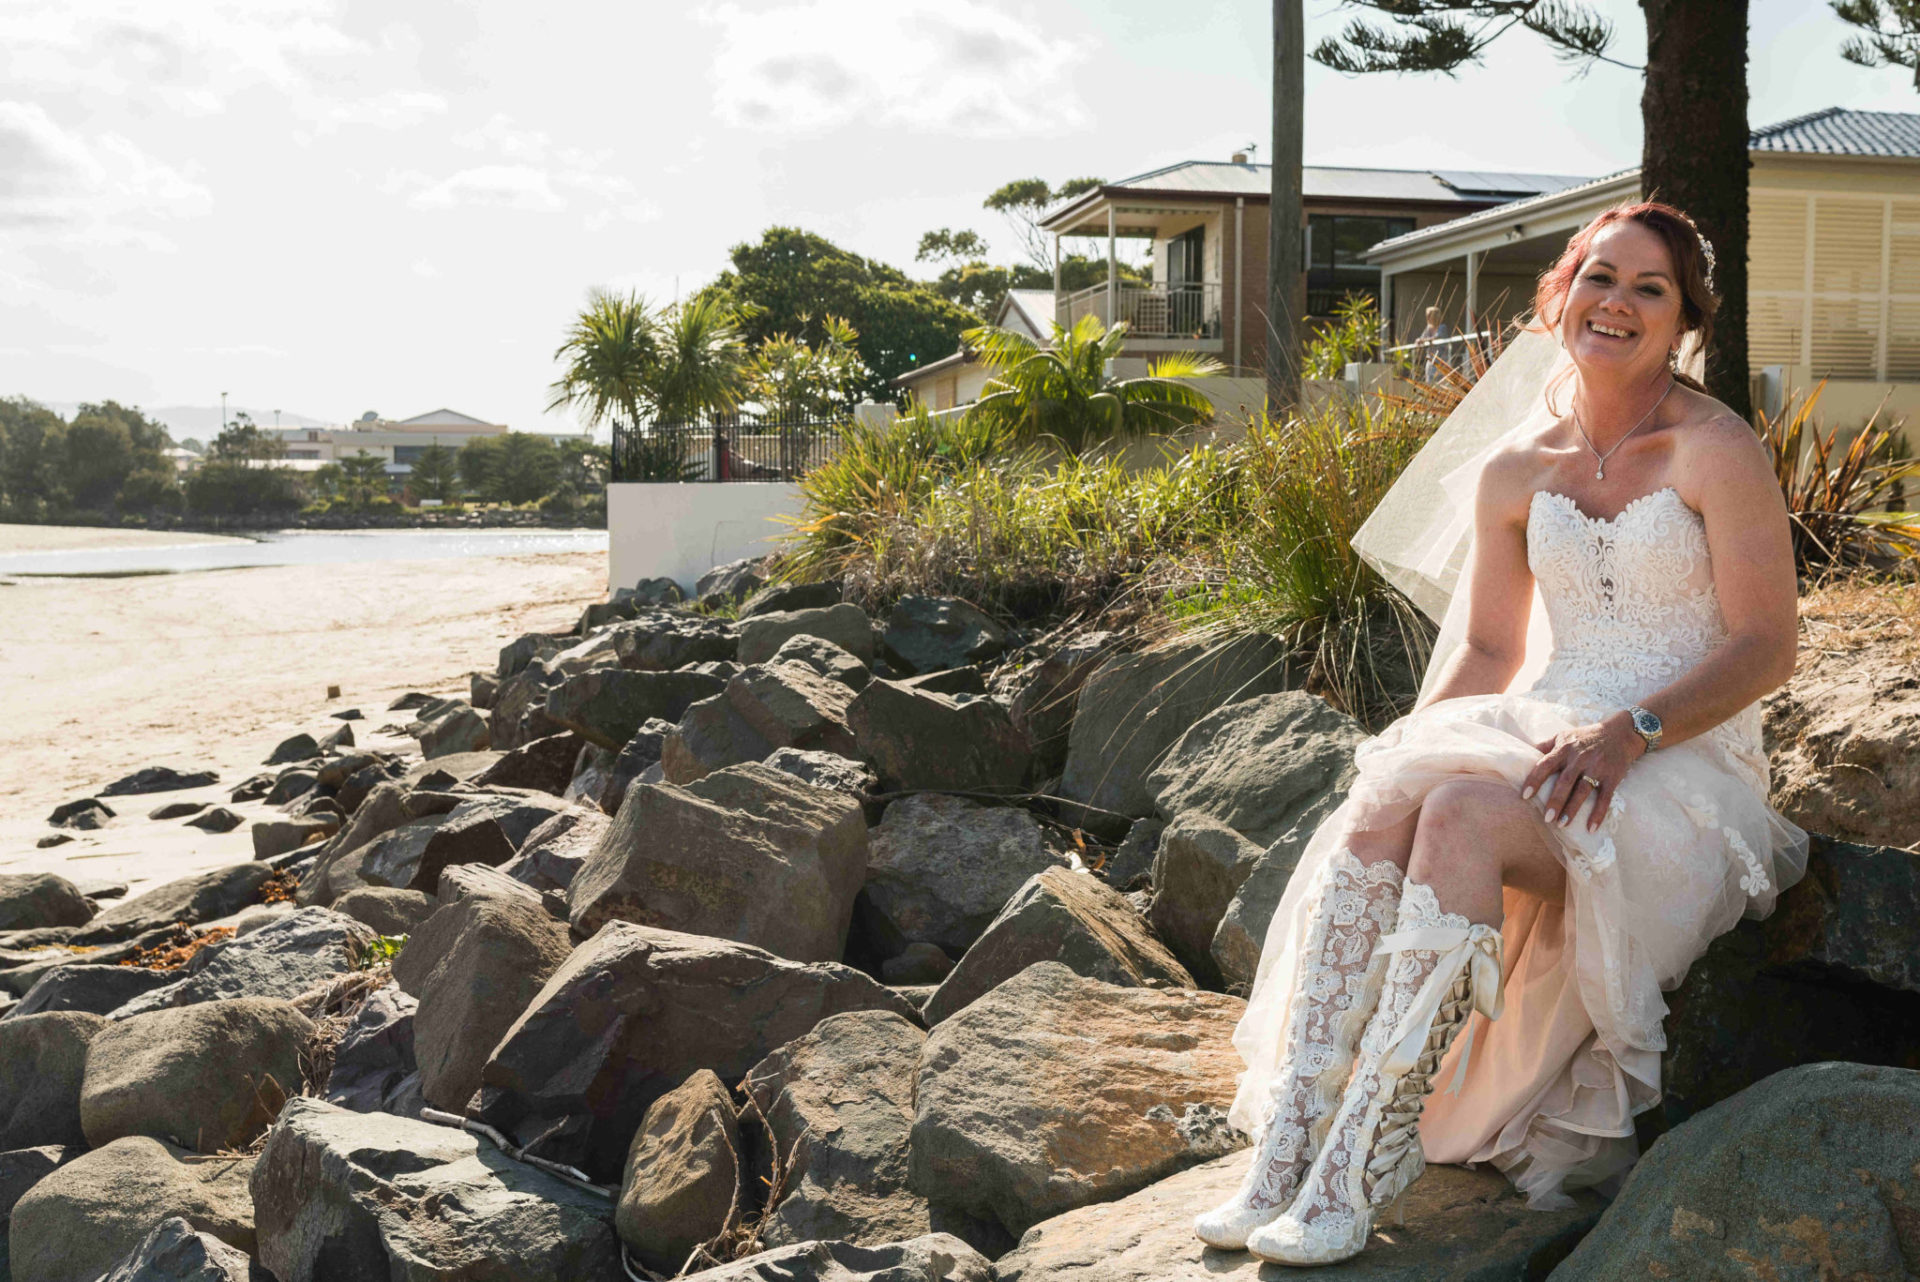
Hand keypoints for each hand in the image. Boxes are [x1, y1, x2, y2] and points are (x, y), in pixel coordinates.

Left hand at [1521, 711, 1647, 832]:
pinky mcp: (1612, 777)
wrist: (1621, 733)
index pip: (1545, 765)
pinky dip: (1598, 813)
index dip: (1535, 780)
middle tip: (1547, 818)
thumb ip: (1545, 746)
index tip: (1525, 796)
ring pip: (1583, 790)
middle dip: (1555, 800)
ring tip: (1562, 825)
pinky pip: (1605, 798)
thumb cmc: (1587, 737)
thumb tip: (1522, 754)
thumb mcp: (1564, 736)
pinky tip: (1591, 828)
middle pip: (1565, 781)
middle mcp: (1580, 758)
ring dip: (1572, 809)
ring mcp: (1597, 768)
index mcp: (1564, 749)